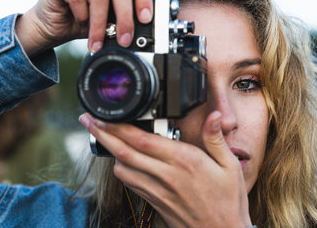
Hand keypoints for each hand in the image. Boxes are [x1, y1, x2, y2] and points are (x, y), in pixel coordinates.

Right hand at [16, 0, 152, 55]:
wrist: (55, 24)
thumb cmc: (85, 16)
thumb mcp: (110, 14)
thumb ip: (125, 11)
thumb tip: (144, 21)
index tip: (146, 18)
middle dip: (125, 17)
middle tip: (125, 39)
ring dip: (101, 24)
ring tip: (99, 41)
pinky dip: (83, 16)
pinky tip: (81, 23)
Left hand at [79, 112, 252, 227]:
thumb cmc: (228, 201)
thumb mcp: (229, 166)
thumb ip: (215, 138)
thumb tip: (214, 116)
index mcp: (184, 161)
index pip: (142, 140)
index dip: (117, 127)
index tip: (103, 116)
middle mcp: (166, 175)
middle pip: (124, 152)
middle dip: (102, 134)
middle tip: (87, 121)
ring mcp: (157, 190)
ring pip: (122, 169)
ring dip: (109, 151)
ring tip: (102, 136)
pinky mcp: (154, 201)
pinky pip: (130, 183)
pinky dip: (121, 168)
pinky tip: (121, 160)